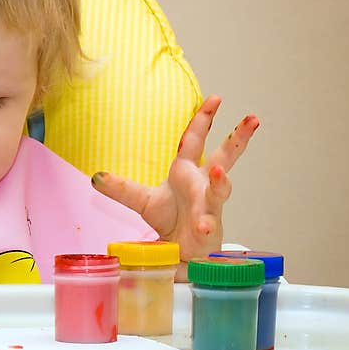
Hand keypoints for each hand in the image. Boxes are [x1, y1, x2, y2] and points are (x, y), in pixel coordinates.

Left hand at [90, 94, 258, 279]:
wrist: (179, 251)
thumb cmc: (170, 220)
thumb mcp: (141, 201)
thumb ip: (121, 188)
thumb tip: (96, 177)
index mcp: (186, 172)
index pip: (194, 140)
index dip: (203, 119)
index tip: (215, 98)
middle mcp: (202, 185)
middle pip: (225, 157)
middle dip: (238, 139)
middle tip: (252, 120)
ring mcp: (208, 206)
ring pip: (220, 190)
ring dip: (221, 181)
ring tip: (219, 171)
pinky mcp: (207, 229)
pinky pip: (208, 225)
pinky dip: (205, 225)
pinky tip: (202, 226)